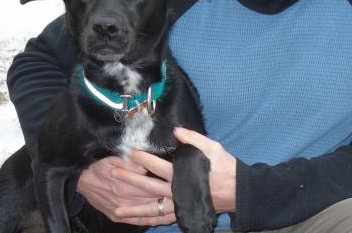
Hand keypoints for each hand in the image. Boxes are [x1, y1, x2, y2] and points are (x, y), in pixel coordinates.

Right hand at [77, 156, 172, 225]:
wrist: (81, 180)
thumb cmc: (99, 166)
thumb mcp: (113, 158)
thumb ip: (130, 163)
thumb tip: (145, 167)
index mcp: (126, 186)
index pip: (153, 187)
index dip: (167, 185)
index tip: (179, 181)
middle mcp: (125, 201)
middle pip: (153, 201)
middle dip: (168, 198)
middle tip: (185, 194)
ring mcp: (121, 211)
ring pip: (147, 212)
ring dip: (163, 210)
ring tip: (178, 207)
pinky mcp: (117, 217)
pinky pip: (136, 222)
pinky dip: (150, 220)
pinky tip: (161, 218)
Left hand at [119, 128, 237, 216]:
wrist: (238, 191)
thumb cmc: (225, 168)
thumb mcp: (212, 148)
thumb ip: (193, 139)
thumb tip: (176, 131)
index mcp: (183, 174)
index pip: (158, 166)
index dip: (143, 159)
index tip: (130, 154)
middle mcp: (177, 192)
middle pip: (148, 187)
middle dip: (129, 181)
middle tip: (113, 175)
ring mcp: (179, 205)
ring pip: (151, 209)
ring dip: (133, 209)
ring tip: (115, 209)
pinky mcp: (183, 213)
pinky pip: (161, 219)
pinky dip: (148, 220)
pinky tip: (136, 221)